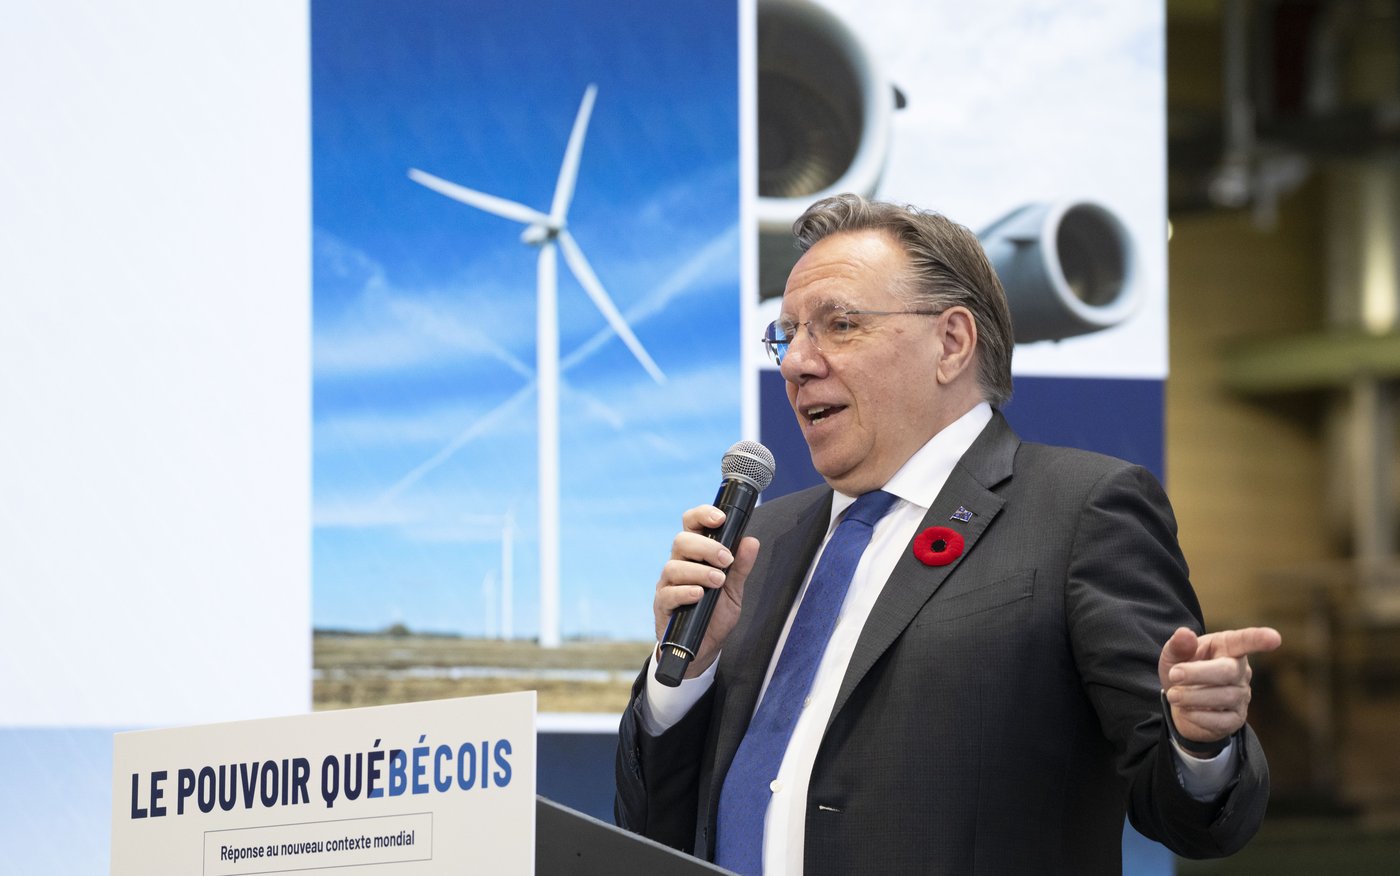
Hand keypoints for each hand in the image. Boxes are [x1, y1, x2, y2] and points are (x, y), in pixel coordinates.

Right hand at [653, 505, 759, 678]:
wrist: (704, 648)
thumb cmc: (715, 613)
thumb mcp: (734, 590)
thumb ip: (740, 566)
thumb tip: (751, 541)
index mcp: (695, 555)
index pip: (691, 524)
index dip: (702, 515)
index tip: (720, 518)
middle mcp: (678, 565)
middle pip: (681, 541)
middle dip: (706, 547)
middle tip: (726, 560)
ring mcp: (668, 585)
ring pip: (673, 567)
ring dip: (699, 571)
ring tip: (718, 582)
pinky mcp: (662, 606)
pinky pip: (668, 593)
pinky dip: (685, 591)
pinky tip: (699, 594)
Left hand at [1158, 626, 1281, 744]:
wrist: (1179, 705)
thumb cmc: (1181, 672)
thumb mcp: (1173, 656)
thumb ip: (1178, 646)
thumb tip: (1184, 634)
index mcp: (1226, 647)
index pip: (1244, 641)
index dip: (1259, 639)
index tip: (1274, 638)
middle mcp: (1239, 671)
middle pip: (1228, 671)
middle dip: (1197, 673)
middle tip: (1174, 675)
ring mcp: (1241, 696)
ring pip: (1224, 696)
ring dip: (1192, 696)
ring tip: (1174, 695)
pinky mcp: (1236, 719)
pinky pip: (1221, 720)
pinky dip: (1198, 715)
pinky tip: (1186, 711)